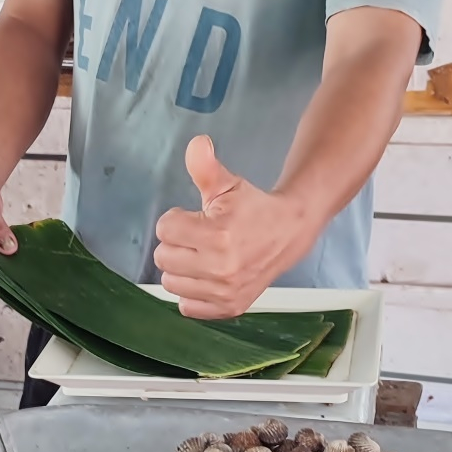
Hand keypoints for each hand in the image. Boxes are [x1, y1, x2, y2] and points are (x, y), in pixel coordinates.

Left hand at [154, 136, 314, 318]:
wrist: (288, 233)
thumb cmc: (253, 208)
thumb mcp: (228, 183)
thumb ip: (205, 166)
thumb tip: (196, 144)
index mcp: (218, 235)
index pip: (164, 229)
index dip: (176, 220)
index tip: (196, 218)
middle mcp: (221, 267)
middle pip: (163, 257)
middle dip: (177, 243)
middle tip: (199, 237)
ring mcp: (225, 291)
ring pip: (170, 283)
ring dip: (181, 269)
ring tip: (203, 256)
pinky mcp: (229, 306)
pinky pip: (187, 306)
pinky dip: (192, 292)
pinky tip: (206, 277)